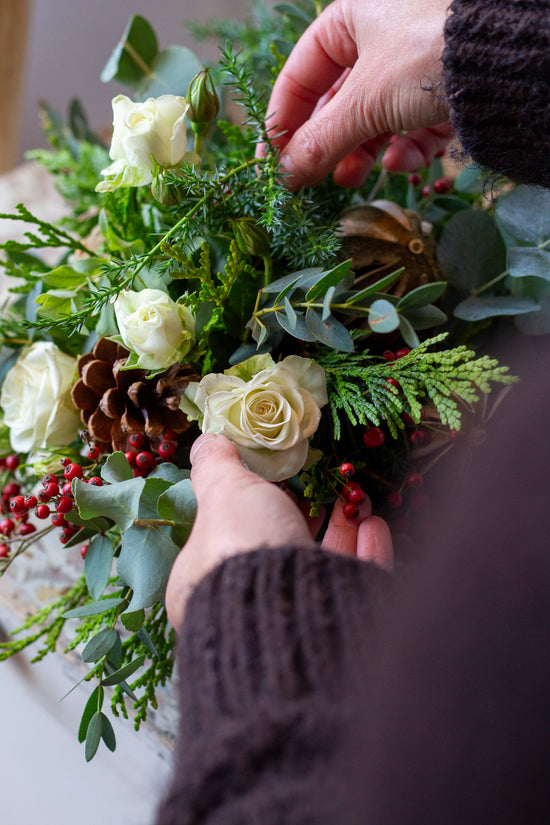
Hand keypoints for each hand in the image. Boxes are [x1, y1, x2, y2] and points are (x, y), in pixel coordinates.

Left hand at [165, 434, 392, 626]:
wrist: (292, 610)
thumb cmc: (243, 546)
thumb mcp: (224, 493)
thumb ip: (216, 466)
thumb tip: (207, 440)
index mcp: (203, 580)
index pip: (223, 538)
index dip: (247, 504)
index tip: (273, 480)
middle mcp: (244, 601)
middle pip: (278, 549)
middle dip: (304, 514)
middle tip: (320, 487)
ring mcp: (290, 616)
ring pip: (319, 567)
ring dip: (342, 529)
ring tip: (356, 499)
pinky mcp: (337, 624)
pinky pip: (353, 584)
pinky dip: (367, 551)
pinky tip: (375, 524)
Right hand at [261, 0, 451, 188]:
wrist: (510, 64)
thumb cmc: (427, 56)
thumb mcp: (364, 102)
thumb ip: (319, 142)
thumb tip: (283, 177)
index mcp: (352, 16)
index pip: (301, 76)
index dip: (283, 123)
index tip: (272, 165)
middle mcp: (382, 35)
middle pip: (338, 102)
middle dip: (328, 146)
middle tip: (313, 182)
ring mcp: (415, 63)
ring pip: (375, 119)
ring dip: (362, 153)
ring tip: (354, 179)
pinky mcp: (445, 90)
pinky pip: (412, 124)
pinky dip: (405, 148)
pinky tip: (402, 162)